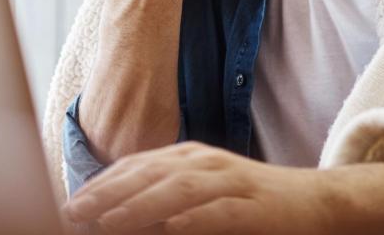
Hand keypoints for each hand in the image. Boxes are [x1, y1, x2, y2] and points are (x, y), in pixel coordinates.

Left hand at [63, 142, 331, 234]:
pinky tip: (171, 228)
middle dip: (108, 193)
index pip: (135, 165)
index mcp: (188, 157)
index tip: (70, 204)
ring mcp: (232, 182)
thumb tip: (112, 215)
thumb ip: (161, 199)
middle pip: (149, 174)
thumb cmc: (247, 203)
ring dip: (140, 206)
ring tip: (108, 222)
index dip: (101, 183)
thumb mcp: (200, 193)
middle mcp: (206, 163)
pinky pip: (220, 212)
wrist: (313, 203)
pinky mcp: (255, 207)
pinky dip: (194, 219)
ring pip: (179, 190)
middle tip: (74, 213)